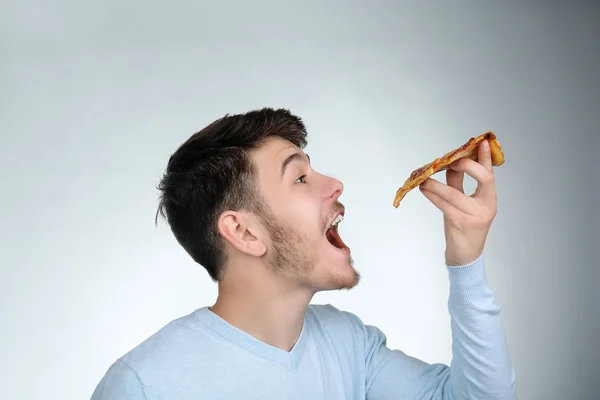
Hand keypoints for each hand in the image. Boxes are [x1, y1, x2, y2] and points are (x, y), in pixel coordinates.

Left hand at [419, 140, 497, 265]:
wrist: (465, 256)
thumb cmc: (464, 228)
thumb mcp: (463, 204)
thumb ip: (458, 185)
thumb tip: (449, 165)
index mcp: (489, 199)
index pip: (490, 174)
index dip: (485, 158)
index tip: (481, 142)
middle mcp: (487, 206)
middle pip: (484, 179)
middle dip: (468, 166)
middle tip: (452, 161)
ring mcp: (476, 216)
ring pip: (456, 193)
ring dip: (437, 184)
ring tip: (425, 178)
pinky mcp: (462, 224)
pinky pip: (445, 206)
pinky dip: (432, 196)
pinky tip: (424, 189)